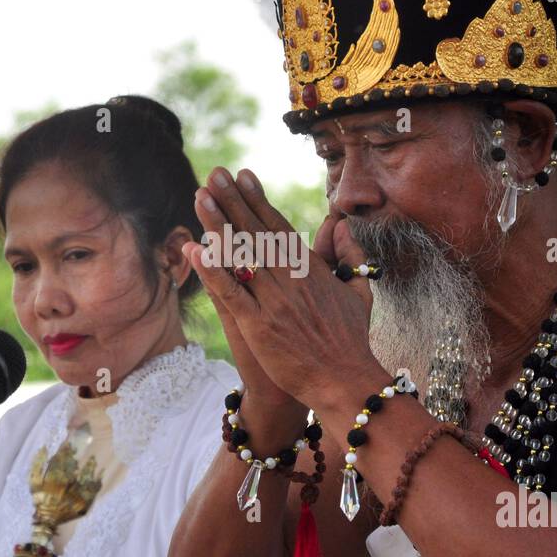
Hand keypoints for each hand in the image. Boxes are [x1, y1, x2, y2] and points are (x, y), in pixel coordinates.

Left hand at [182, 167, 385, 408]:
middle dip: (234, 200)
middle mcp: (292, 279)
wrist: (346, 382)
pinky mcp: (259, 326)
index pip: (278, 227)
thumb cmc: (353, 342)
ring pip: (241, 255)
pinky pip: (231, 292)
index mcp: (312, 270)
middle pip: (256, 232)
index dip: (258, 200)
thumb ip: (350, 256)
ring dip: (218, 224)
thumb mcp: (359, 292)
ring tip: (200, 196)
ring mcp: (274, 302)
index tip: (243, 176)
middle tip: (215, 174)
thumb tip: (341, 225)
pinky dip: (213, 270)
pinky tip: (196, 249)